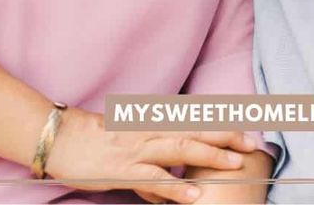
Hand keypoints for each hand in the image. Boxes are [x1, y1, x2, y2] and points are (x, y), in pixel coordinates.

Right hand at [46, 108, 256, 202]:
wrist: (63, 138)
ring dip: (210, 155)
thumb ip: (151, 163)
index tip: (244, 124)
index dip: (218, 122)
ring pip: (181, 149)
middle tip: (251, 142)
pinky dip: (176, 186)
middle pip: (195, 131)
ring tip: (233, 164)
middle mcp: (150, 131)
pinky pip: (156, 179)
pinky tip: (195, 193)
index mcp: (152, 122)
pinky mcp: (126, 170)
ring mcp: (139, 150)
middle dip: (224, 136)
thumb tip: (166, 188)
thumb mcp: (128, 143)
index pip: (192, 120)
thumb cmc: (94, 140)